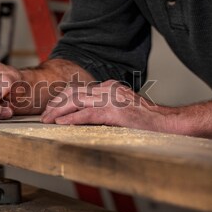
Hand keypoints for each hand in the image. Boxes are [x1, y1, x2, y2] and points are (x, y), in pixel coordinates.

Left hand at [41, 80, 171, 131]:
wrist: (168, 123)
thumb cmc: (146, 120)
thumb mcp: (121, 109)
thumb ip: (104, 108)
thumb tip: (83, 117)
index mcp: (109, 87)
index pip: (77, 89)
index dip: (60, 99)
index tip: (50, 109)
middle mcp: (108, 89)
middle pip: (73, 93)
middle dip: (55, 104)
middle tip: (43, 116)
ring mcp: (112, 99)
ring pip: (76, 101)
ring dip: (58, 111)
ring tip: (47, 120)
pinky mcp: (115, 112)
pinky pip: (88, 114)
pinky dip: (72, 118)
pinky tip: (61, 123)